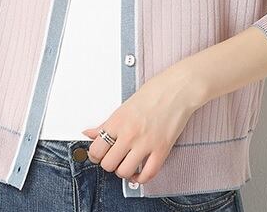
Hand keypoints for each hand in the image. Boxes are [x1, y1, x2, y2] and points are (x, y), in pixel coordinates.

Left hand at [80, 58, 208, 184]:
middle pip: (108, 164)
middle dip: (108, 164)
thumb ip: (106, 124)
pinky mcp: (162, 150)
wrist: (177, 89)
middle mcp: (129, 134)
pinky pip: (148, 174)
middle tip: (113, 158)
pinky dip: (141, 178)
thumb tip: (89, 133)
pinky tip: (139, 172)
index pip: (96, 149)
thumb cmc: (153, 92)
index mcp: (117, 121)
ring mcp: (146, 143)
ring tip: (126, 164)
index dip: (95, 155)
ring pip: (125, 172)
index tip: (99, 154)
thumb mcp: (124, 106)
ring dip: (123, 171)